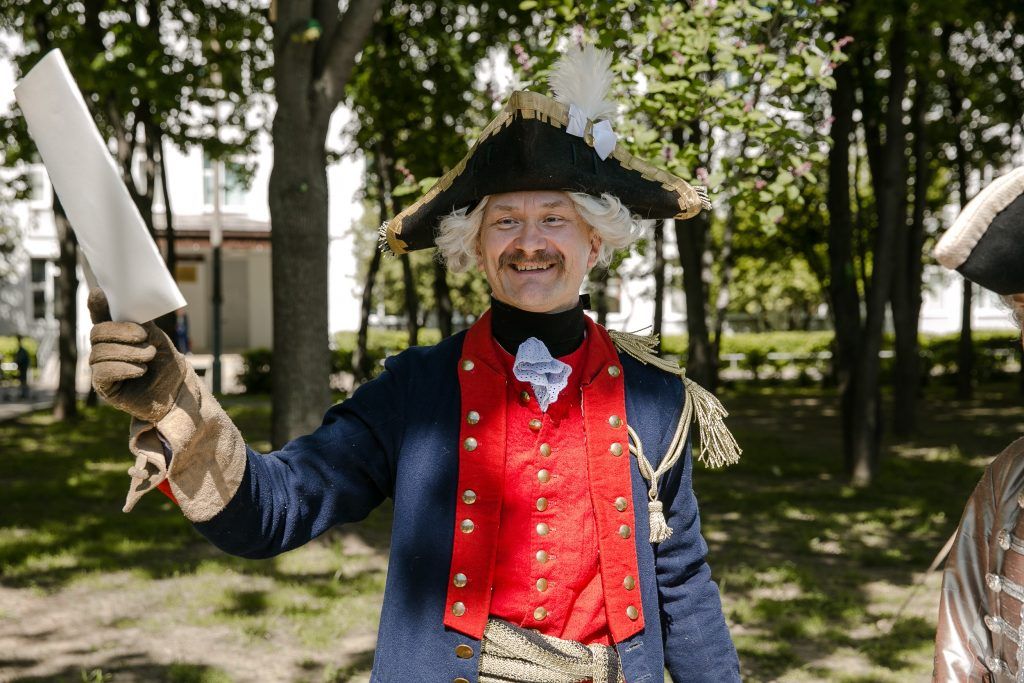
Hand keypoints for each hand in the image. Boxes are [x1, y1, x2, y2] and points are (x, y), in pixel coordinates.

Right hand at [88, 289, 190, 422]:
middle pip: (97, 332)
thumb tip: (129, 305)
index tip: (99, 292)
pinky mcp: (105, 387)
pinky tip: (140, 370)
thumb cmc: (167, 365)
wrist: (177, 393)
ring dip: (129, 352)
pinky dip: (123, 368)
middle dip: (121, 332)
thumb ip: (142, 324)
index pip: (102, 317)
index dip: (98, 305)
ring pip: (100, 352)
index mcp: (117, 335)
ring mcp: (102, 368)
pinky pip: (102, 372)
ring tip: (149, 357)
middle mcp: (105, 349)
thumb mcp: (158, 339)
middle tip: (145, 338)